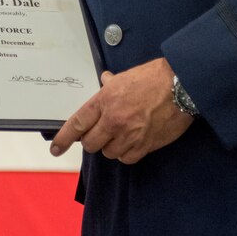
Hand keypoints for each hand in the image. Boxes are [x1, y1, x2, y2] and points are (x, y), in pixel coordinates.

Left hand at [49, 57, 192, 163]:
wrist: (180, 86)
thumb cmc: (154, 78)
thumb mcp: (125, 77)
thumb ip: (110, 84)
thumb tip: (105, 81)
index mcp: (105, 101)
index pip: (77, 123)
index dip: (64, 138)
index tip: (56, 148)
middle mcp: (114, 120)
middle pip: (91, 143)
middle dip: (92, 140)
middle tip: (101, 132)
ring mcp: (129, 135)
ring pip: (109, 153)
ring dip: (111, 146)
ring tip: (121, 134)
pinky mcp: (145, 145)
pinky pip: (127, 158)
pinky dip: (127, 153)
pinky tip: (132, 142)